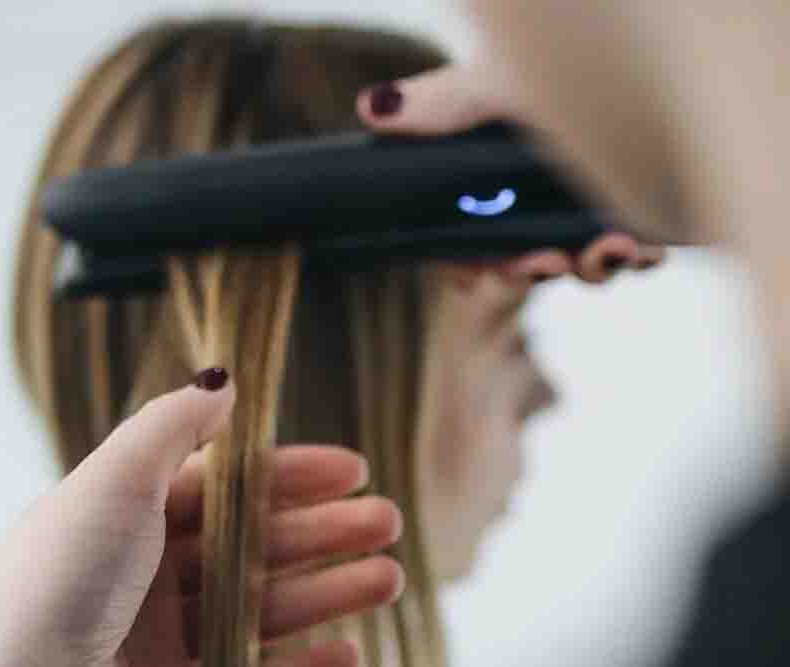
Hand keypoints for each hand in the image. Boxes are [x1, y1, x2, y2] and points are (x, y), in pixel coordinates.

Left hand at [0, 371, 402, 666]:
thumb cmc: (54, 584)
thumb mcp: (110, 483)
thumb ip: (170, 427)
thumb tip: (222, 379)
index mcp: (122, 518)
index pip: (220, 486)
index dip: (287, 474)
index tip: (352, 468)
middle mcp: (142, 577)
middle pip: (251, 546)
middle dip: (322, 531)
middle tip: (385, 521)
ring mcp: (160, 642)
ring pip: (263, 608)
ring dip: (329, 590)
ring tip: (388, 576)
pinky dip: (307, 664)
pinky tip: (349, 649)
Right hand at [355, 63, 665, 284]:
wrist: (658, 61)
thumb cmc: (576, 51)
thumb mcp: (499, 77)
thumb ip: (440, 102)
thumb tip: (371, 107)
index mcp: (499, 165)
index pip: (470, 233)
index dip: (469, 262)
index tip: (475, 275)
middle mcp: (543, 185)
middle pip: (523, 255)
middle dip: (532, 268)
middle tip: (547, 263)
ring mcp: (593, 198)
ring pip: (580, 259)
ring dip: (590, 267)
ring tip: (610, 249)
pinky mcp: (644, 202)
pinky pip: (636, 248)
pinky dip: (637, 254)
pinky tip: (643, 244)